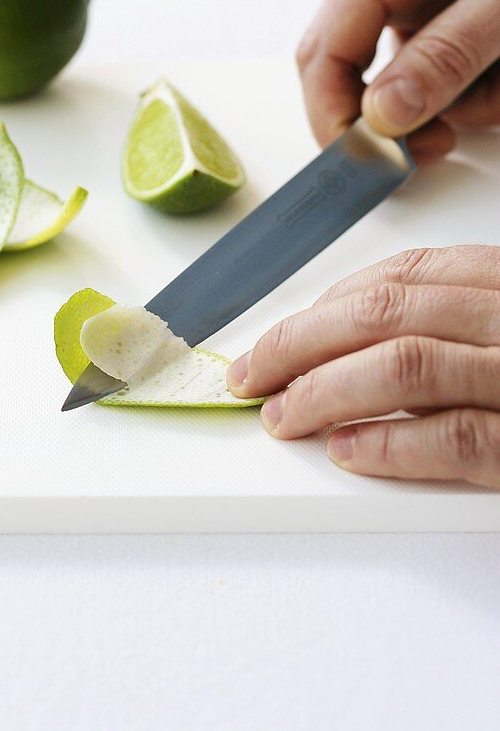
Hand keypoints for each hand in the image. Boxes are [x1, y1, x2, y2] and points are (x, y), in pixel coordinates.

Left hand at [227, 246, 499, 487]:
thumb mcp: (497, 327)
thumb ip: (438, 326)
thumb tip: (335, 349)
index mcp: (498, 282)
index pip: (393, 280)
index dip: (317, 313)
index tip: (273, 343)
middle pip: (381, 314)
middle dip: (298, 347)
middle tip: (253, 379)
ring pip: (404, 365)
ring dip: (325, 392)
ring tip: (283, 418)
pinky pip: (454, 437)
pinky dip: (390, 444)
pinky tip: (346, 450)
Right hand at [297, 0, 499, 159]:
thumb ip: (447, 54)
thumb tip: (380, 116)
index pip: (323, 55)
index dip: (333, 119)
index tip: (372, 167)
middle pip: (356, 68)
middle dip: (402, 113)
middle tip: (446, 143)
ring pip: (413, 72)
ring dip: (467, 93)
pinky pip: (449, 55)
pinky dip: (486, 75)